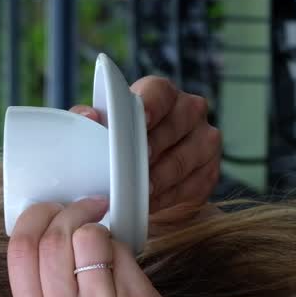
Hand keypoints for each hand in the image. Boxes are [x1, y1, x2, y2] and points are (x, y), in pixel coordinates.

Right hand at [6, 197, 216, 296]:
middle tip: (84, 207)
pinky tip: (125, 258)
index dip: (33, 218)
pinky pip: (121, 253)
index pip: (17, 253)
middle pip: (50, 239)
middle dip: (66, 210)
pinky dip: (122, 245)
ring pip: (86, 237)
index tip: (49, 210)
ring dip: (97, 224)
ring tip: (106, 233)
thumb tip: (53, 240)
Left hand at [70, 77, 220, 229]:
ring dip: (160, 177)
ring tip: (139, 191)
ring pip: (186, 158)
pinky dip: (169, 196)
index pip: (159, 92)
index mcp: (159, 95)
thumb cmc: (112, 150)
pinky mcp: (208, 172)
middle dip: (154, 146)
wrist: (132, 186)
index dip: (152, 105)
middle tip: (134, 165)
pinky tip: (150, 204)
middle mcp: (188, 112)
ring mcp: (203, 141)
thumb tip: (90, 116)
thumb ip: (87, 119)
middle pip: (176, 124)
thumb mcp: (95, 132)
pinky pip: (192, 185)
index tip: (141, 120)